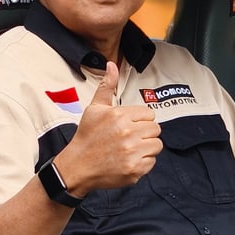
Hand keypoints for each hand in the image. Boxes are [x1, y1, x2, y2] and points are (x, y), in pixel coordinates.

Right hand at [54, 61, 162, 195]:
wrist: (77, 166)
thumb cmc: (87, 136)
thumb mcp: (94, 109)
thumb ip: (107, 86)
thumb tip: (111, 65)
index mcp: (120, 116)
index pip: (149, 114)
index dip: (140, 120)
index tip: (129, 126)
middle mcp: (128, 133)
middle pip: (155, 129)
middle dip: (145, 133)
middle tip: (130, 138)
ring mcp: (132, 152)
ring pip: (156, 145)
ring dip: (146, 147)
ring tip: (130, 149)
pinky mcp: (134, 170)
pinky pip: (152, 162)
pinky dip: (143, 163)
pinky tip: (129, 160)